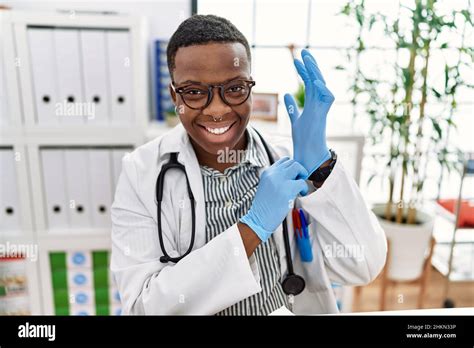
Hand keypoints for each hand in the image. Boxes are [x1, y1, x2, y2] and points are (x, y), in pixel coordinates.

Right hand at [239, 157, 307, 242]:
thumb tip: (293, 175)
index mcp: (267, 172)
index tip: (294, 177)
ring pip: (298, 167)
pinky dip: (304, 188)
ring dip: (302, 176)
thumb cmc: (264, 207)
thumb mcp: (267, 186)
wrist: (258, 219)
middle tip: (298, 182)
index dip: (292, 168)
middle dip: (298, 171)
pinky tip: (300, 194)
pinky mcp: (287, 190)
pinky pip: (302, 182)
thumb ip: (277, 178)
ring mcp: (280, 181)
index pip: (284, 160)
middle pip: (292, 162)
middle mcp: (273, 174)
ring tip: (299, 187)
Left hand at [284, 49, 334, 178]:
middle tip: (303, 52)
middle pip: (315, 80)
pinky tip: (316, 81)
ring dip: (315, 72)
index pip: (309, 82)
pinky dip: (323, 89)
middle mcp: (318, 103)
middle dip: (310, 66)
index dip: (303, 71)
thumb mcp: (295, 119)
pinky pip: (328, 97)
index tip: (296, 60)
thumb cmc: (303, 138)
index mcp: (313, 103)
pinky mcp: (324, 114)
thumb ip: (292, 108)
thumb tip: (286, 94)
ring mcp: (322, 108)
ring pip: (321, 85)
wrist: (307, 152)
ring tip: (307, 59)